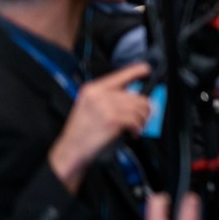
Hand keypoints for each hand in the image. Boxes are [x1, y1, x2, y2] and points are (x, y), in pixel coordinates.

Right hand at [48, 63, 150, 193]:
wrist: (71, 149)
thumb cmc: (82, 131)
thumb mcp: (90, 106)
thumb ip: (110, 97)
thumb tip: (135, 96)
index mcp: (93, 88)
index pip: (122, 73)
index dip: (138, 70)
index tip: (147, 70)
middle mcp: (99, 94)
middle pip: (136, 95)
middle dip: (145, 108)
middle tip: (144, 116)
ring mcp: (106, 106)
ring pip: (139, 107)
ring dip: (143, 119)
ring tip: (138, 126)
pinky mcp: (112, 119)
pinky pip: (136, 119)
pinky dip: (139, 127)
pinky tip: (133, 132)